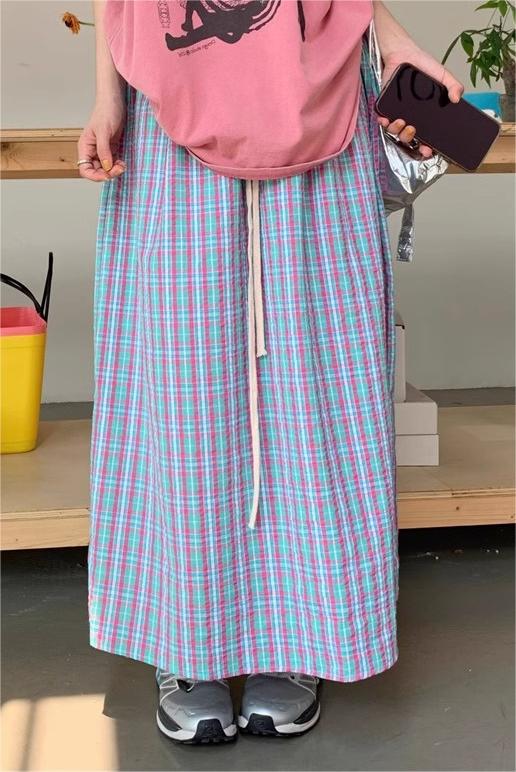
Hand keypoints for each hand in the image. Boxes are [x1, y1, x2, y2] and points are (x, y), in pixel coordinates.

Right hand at [77, 96, 126, 181]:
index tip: (107, 175)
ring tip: (122, 165)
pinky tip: (122, 162)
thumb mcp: (104, 131)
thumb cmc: (106, 111)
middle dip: (107, 173)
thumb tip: (106, 167)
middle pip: (96, 171)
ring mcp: (102, 150)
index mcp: (85, 147)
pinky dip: (117, 165)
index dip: (94, 176)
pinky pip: (112, 163)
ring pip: (105, 169)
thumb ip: (103, 150)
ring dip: (114, 170)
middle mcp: (92, 150)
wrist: (115, 101)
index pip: (84, 169)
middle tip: (119, 169)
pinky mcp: (111, 148)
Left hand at [376, 44, 463, 158]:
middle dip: (409, 139)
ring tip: (401, 122)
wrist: (403, 53)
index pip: (426, 136)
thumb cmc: (422, 65)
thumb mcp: (442, 74)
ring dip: (397, 131)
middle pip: (408, 137)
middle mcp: (411, 117)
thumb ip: (453, 85)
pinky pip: (383, 120)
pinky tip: (386, 119)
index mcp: (425, 115)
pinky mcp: (385, 107)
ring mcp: (397, 113)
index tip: (427, 151)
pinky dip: (383, 122)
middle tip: (412, 131)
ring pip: (395, 131)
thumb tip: (457, 98)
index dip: (426, 147)